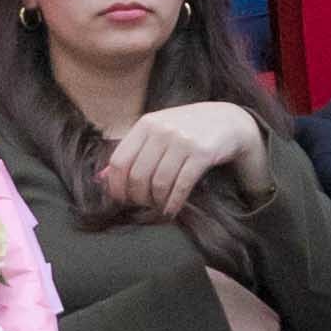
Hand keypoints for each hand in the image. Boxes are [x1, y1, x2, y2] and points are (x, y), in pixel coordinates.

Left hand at [88, 99, 269, 219]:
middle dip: (138, 198)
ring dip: (157, 203)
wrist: (228, 121)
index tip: (122, 200)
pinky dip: (173, 203)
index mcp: (146, 124)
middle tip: (144, 206)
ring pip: (159, 183)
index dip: (117, 186)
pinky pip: (181, 186)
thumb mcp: (158, 131)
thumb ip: (132, 151)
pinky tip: (172, 210)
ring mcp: (182, 141)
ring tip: (159, 208)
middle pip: (138, 175)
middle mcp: (162, 130)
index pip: (119, 161)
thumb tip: (102, 178)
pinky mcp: (202, 153)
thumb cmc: (187, 129)